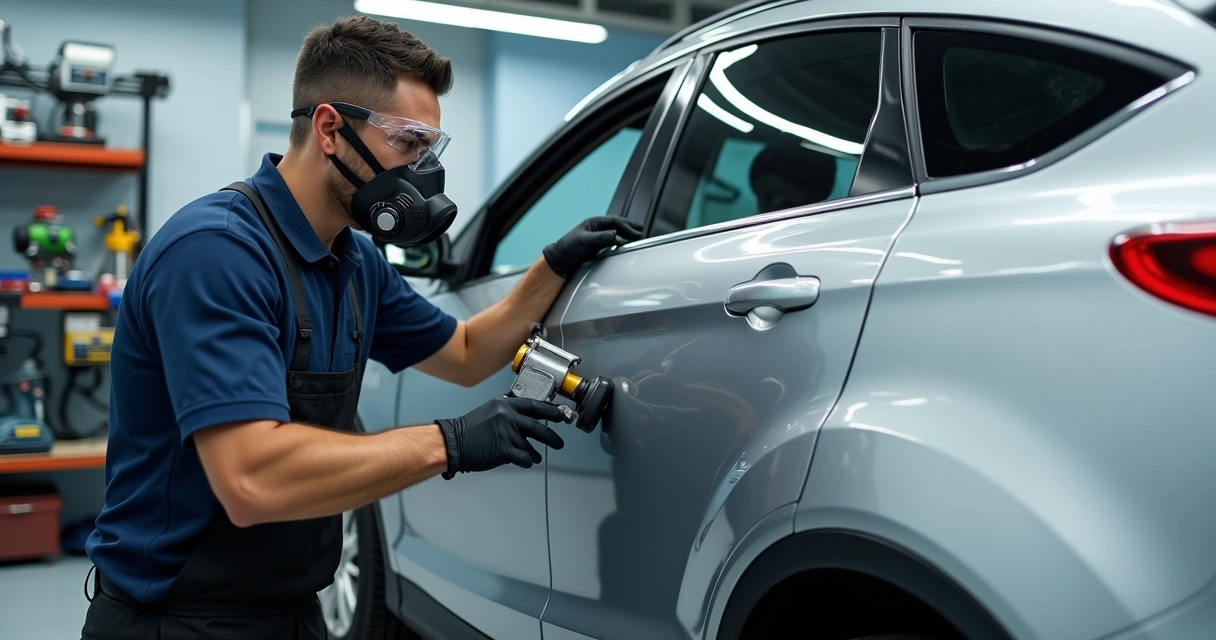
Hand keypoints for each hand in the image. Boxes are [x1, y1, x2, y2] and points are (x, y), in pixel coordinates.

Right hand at [435, 396, 570, 478]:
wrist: (453, 443)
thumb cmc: (468, 429)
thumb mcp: (490, 410)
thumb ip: (508, 410)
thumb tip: (526, 413)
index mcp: (504, 405)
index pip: (534, 405)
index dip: (550, 410)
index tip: (561, 414)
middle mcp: (507, 417)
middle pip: (537, 427)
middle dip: (552, 437)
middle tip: (559, 442)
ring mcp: (506, 433)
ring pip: (530, 446)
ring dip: (535, 453)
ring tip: (537, 456)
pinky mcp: (504, 450)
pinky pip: (524, 458)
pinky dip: (526, 461)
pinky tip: (525, 461)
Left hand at [542, 216, 643, 277]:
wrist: (561, 260)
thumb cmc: (568, 247)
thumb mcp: (583, 241)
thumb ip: (599, 237)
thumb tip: (614, 234)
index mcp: (594, 222)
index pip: (614, 221)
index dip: (626, 226)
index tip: (636, 232)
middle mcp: (598, 228)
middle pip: (618, 225)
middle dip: (631, 228)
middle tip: (642, 232)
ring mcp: (600, 237)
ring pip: (618, 233)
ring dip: (629, 235)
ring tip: (639, 237)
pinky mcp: (600, 247)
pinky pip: (615, 242)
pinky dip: (623, 242)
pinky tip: (629, 245)